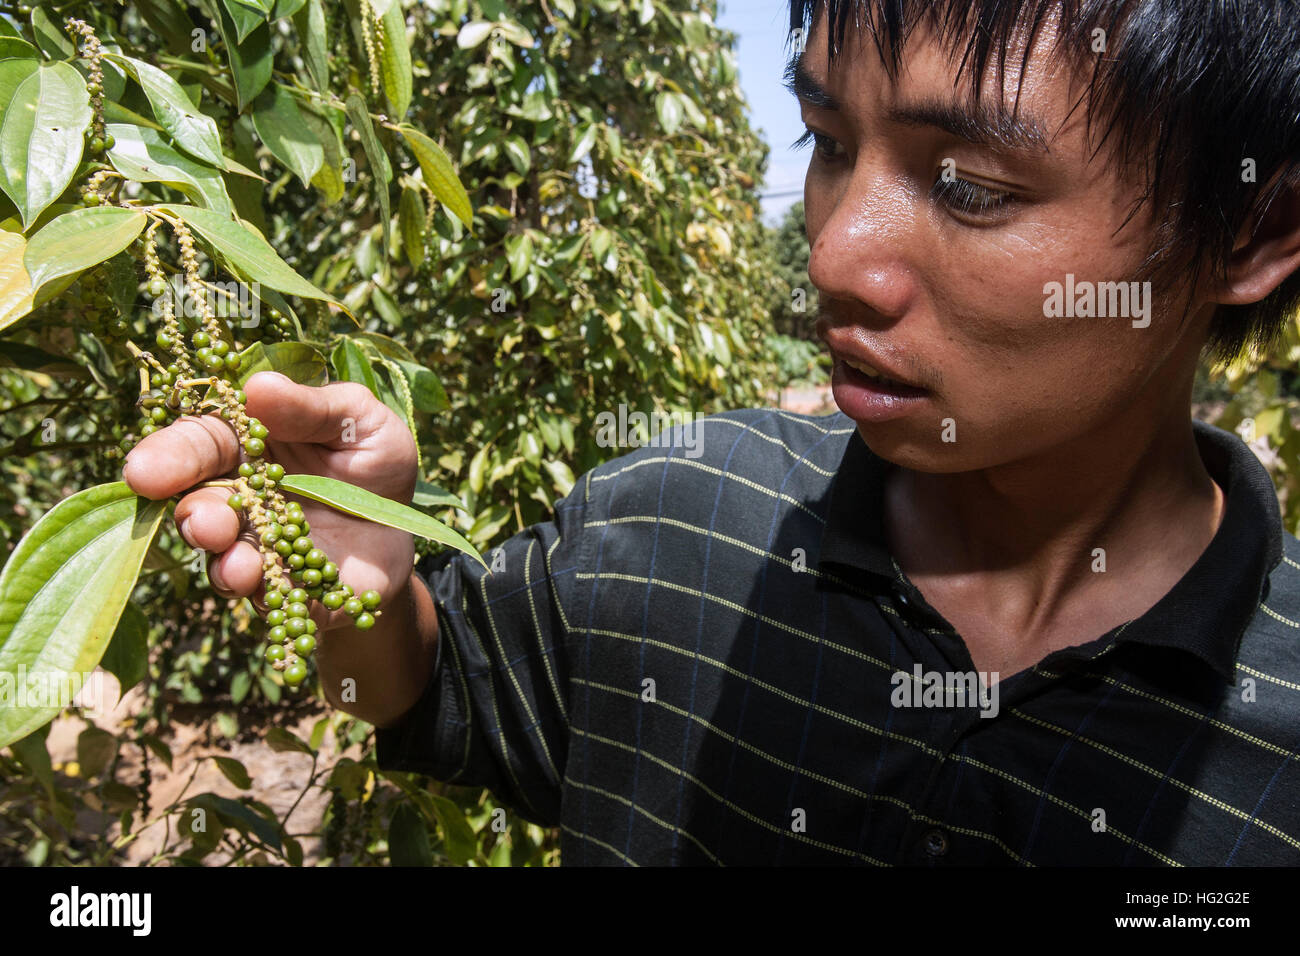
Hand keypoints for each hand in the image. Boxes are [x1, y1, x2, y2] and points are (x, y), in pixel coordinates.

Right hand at [122, 370, 417, 631]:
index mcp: (246, 446)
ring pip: (224, 558)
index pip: (198, 445)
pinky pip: (269, 598)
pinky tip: (266, 585)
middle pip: (198, 505)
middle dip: (195, 515)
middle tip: (203, 521)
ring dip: (226, 560)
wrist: (406, 526)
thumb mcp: (357, 419)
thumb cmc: (372, 459)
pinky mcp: (286, 590)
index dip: (169, 457)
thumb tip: (258, 385)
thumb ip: (311, 406)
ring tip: (239, 561)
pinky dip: (265, 595)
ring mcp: (257, 548)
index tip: (145, 471)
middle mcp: (238, 499)